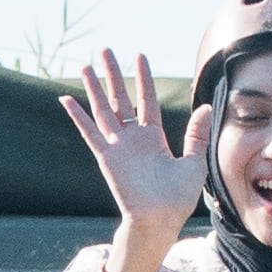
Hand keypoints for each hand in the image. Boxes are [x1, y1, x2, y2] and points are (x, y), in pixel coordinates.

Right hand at [63, 45, 210, 271]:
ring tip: (85, 66)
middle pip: (120, 99)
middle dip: (113, 75)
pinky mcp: (106, 157)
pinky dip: (77, 116)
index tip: (139, 56)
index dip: (143, 79)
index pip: (146, 101)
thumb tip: (206, 107)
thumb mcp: (193, 162)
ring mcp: (118, 146)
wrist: (159, 220)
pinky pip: (89, 132)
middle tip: (105, 51)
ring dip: (94, 88)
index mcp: (153, 138)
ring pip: (103, 109)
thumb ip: (196, 135)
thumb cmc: (177, 198)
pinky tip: (66, 99)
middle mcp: (133, 139)